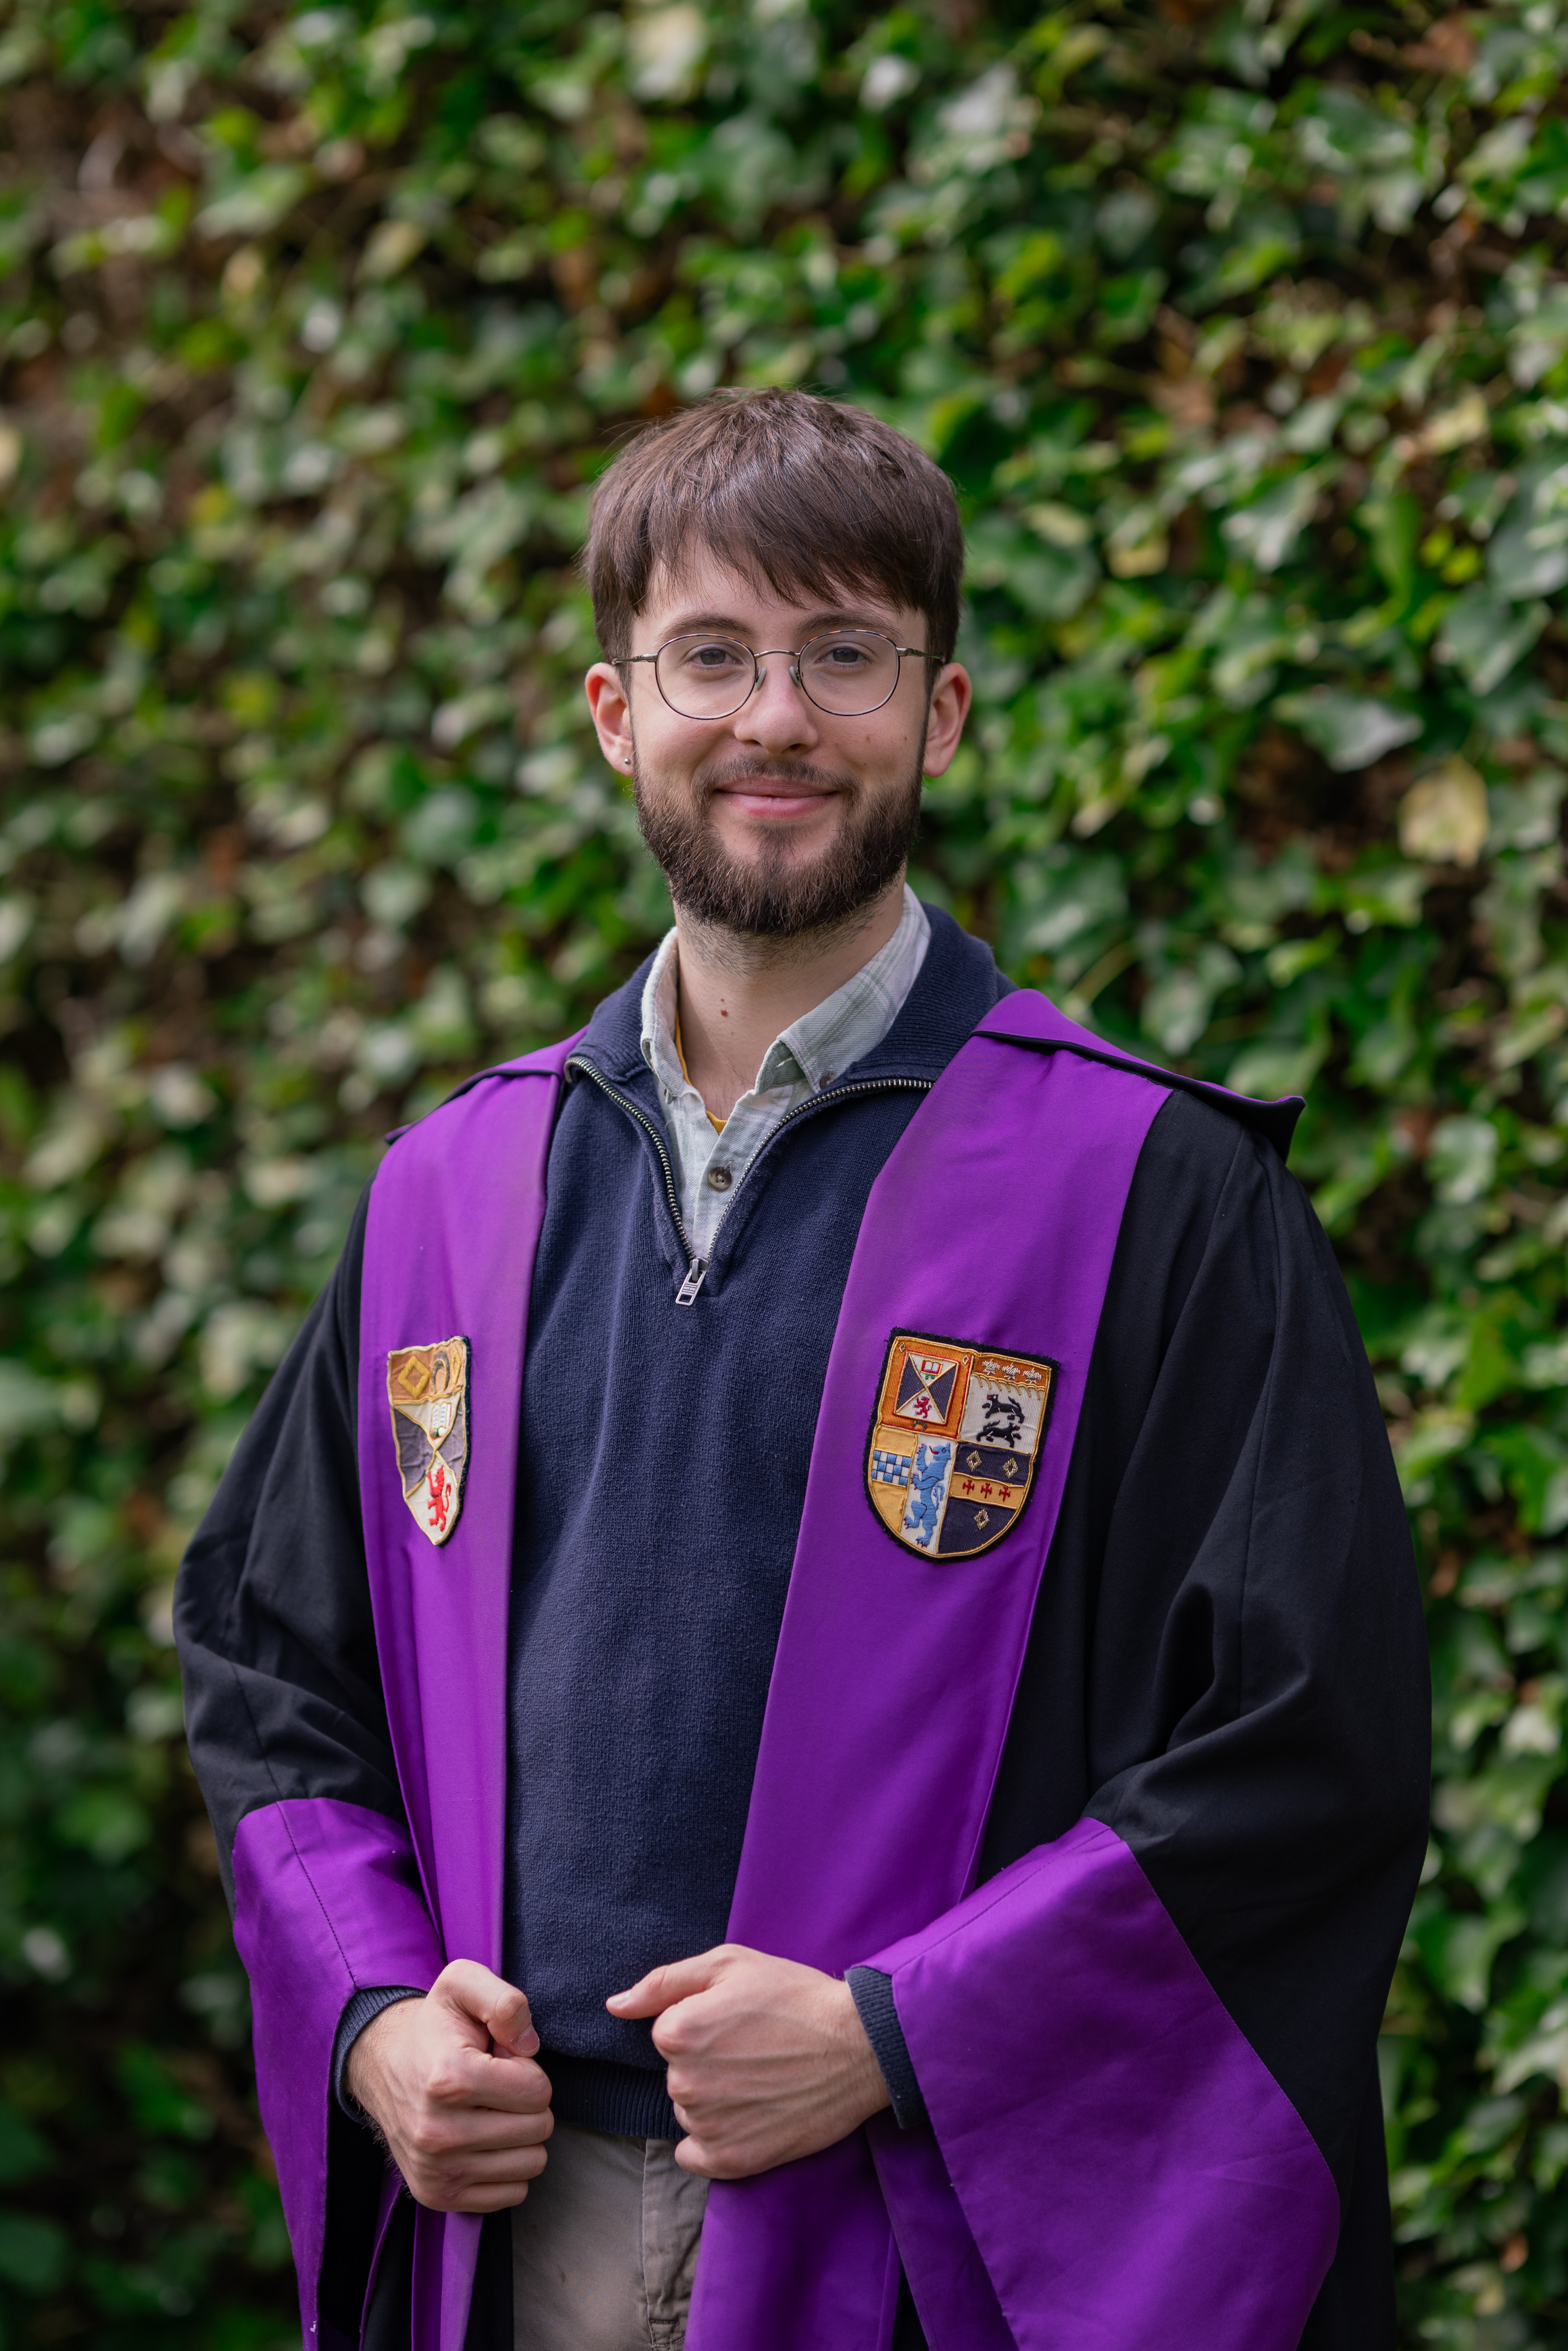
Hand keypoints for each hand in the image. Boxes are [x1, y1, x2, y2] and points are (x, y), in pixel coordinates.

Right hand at [345, 1960, 552, 2211]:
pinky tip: (483, 2140)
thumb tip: (530, 2045)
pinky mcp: (437, 2196)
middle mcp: (437, 2132)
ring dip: (520, 2136)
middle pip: (538, 2129)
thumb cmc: (436, 2027)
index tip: (501, 2061)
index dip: (528, 2069)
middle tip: (495, 2087)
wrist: (385, 2066)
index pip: (537, 2090)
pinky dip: (507, 2167)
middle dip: (527, 2103)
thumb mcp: (463, 1985)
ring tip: (489, 2111)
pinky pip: (512, 2193)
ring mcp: (436, 2171)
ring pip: (530, 2163)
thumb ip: (504, 2000)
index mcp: (449, 2079)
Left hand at [607, 1944, 887, 2179]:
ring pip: (688, 2112)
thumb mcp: (730, 1964)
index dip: (702, 2025)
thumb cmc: (794, 1996)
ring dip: (713, 2100)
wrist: (858, 2047)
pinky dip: (714, 2140)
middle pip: (676, 2074)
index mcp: (679, 2032)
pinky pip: (693, 2155)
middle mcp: (685, 2083)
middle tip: (753, 2050)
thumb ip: (664, 1983)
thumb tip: (614, 2005)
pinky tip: (748, 2116)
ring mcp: (708, 2127)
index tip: (737, 2022)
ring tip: (761, 2080)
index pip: (666, 2034)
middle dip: (706, 2063)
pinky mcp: (731, 2161)